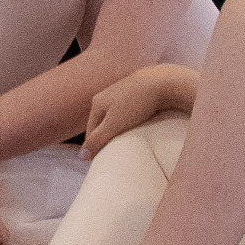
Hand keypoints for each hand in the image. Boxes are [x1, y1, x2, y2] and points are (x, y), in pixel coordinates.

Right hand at [81, 65, 195, 157]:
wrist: (162, 82)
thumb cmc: (136, 104)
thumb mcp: (114, 125)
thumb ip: (97, 140)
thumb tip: (81, 156)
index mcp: (97, 102)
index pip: (90, 130)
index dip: (94, 146)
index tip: (100, 162)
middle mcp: (106, 95)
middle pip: (101, 123)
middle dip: (104, 138)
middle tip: (111, 154)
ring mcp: (121, 93)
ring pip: (114, 117)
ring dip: (116, 131)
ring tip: (124, 144)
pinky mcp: (135, 93)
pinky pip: (126, 113)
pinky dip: (127, 123)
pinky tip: (135, 129)